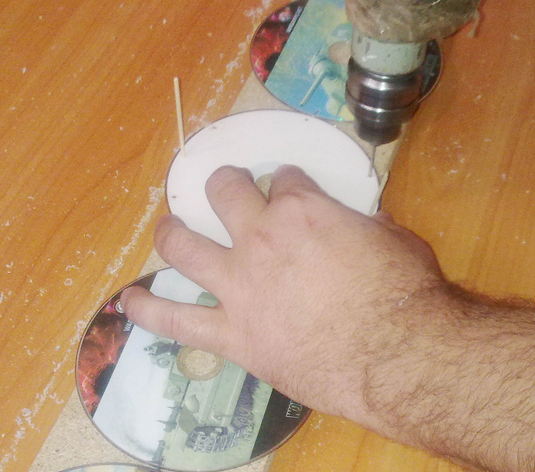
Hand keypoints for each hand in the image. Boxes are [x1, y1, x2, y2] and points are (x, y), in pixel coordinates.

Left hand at [120, 165, 451, 426]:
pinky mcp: (232, 333)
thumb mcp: (393, 239)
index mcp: (302, 209)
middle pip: (224, 193)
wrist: (396, 356)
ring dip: (171, 232)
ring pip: (184, 246)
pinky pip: (177, 320)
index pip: (283, 179)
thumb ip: (363, 227)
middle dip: (223, 184)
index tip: (288, 188)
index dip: (286, 182)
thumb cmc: (405, 294)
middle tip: (225, 188)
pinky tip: (129, 303)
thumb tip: (360, 227)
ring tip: (167, 229)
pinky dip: (149, 310)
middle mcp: (260, 238)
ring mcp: (239, 285)